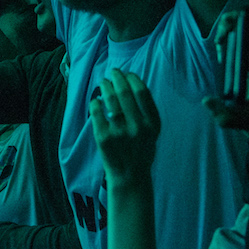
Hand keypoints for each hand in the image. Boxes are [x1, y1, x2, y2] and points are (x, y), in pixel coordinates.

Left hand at [88, 70, 159, 188]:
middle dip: (117, 77)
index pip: (142, 92)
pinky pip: (97, 112)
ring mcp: (119, 132)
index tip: (127, 74)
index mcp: (152, 124)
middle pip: (124, 92)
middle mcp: (137, 127)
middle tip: (113, 72)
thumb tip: (131, 84)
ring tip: (103, 82)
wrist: (130, 177)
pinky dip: (95, 102)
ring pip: (110, 100)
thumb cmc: (141, 151)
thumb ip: (146, 112)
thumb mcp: (152, 132)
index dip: (133, 78)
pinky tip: (96, 100)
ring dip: (105, 86)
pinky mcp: (103, 137)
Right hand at [203, 12, 248, 149]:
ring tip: (220, 53)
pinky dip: (235, 47)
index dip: (238, 23)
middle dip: (231, 29)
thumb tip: (206, 100)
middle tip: (218, 45)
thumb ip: (226, 115)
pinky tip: (226, 60)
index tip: (221, 34)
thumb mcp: (245, 123)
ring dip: (232, 38)